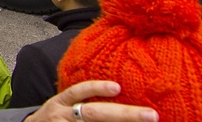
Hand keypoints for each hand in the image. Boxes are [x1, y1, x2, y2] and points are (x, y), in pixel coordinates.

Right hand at [25, 81, 157, 121]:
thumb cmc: (53, 118)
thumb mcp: (61, 104)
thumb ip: (81, 98)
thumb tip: (117, 89)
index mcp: (61, 102)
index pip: (78, 92)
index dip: (96, 88)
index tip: (117, 87)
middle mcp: (62, 115)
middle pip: (94, 113)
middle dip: (125, 114)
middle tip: (151, 115)